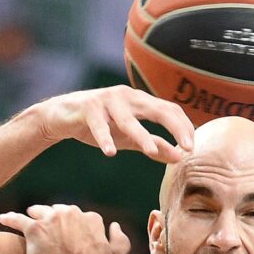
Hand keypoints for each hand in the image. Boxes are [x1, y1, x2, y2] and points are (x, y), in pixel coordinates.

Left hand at [0, 204, 131, 253]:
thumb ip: (120, 240)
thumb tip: (115, 226)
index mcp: (92, 220)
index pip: (85, 217)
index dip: (80, 226)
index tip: (75, 234)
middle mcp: (71, 214)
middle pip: (62, 212)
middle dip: (58, 218)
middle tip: (52, 228)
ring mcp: (51, 220)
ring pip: (41, 212)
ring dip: (36, 213)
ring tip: (31, 217)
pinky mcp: (33, 229)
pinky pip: (17, 220)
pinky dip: (10, 218)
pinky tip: (4, 218)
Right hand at [31, 84, 195, 162]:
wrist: (61, 116)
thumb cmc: (99, 124)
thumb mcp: (128, 138)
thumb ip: (153, 146)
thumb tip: (179, 157)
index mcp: (140, 101)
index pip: (170, 110)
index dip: (184, 127)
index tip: (192, 147)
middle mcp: (127, 96)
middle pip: (158, 109)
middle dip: (175, 127)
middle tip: (187, 147)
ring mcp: (107, 100)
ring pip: (128, 119)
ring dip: (141, 135)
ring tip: (150, 150)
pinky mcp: (87, 108)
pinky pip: (98, 125)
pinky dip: (104, 138)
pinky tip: (109, 152)